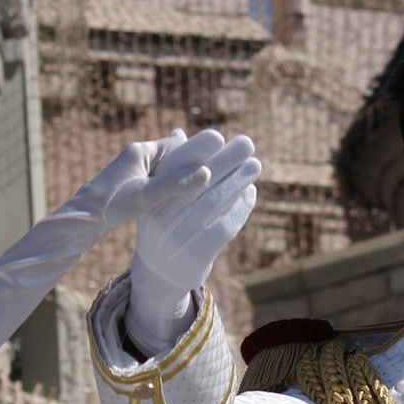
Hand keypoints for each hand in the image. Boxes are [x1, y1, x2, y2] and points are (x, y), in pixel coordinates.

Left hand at [62, 130, 219, 230]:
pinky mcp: (128, 182)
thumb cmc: (113, 204)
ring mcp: (131, 168)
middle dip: (186, 164)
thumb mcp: (147, 195)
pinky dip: (165, 184)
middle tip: (208, 174)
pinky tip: (175, 196)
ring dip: (176, 176)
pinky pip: (154, 178)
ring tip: (196, 186)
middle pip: (170, 155)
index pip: (175, 143)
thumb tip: (207, 172)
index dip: (194, 151)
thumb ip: (176, 184)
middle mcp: (136, 155)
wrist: (83, 219)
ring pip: (162, 168)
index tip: (212, 162)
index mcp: (141, 150)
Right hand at [135, 131, 260, 292]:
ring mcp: (179, 237)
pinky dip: (240, 207)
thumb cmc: (163, 222)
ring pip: (215, 202)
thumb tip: (179, 132)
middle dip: (226, 159)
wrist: (160, 271)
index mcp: (149, 197)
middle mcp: (160, 216)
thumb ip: (171, 168)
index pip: (174, 168)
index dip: (197, 150)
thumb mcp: (159, 197)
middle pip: (199, 182)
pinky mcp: (198, 254)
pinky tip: (249, 191)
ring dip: (238, 180)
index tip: (219, 137)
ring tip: (255, 165)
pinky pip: (225, 225)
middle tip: (247, 143)